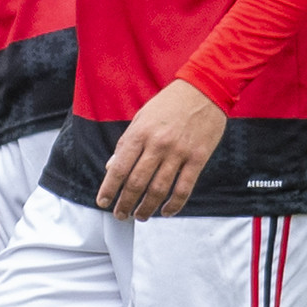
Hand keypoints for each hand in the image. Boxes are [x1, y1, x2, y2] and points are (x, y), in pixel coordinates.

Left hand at [98, 79, 225, 219]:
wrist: (203, 90)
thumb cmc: (168, 104)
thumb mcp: (141, 117)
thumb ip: (127, 143)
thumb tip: (112, 167)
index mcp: (139, 133)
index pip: (119, 167)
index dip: (109, 188)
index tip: (103, 202)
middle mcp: (157, 145)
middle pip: (137, 182)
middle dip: (126, 202)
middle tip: (120, 215)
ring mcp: (179, 153)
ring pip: (159, 189)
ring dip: (147, 207)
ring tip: (140, 216)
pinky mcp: (198, 159)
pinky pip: (184, 187)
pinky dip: (174, 204)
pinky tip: (166, 211)